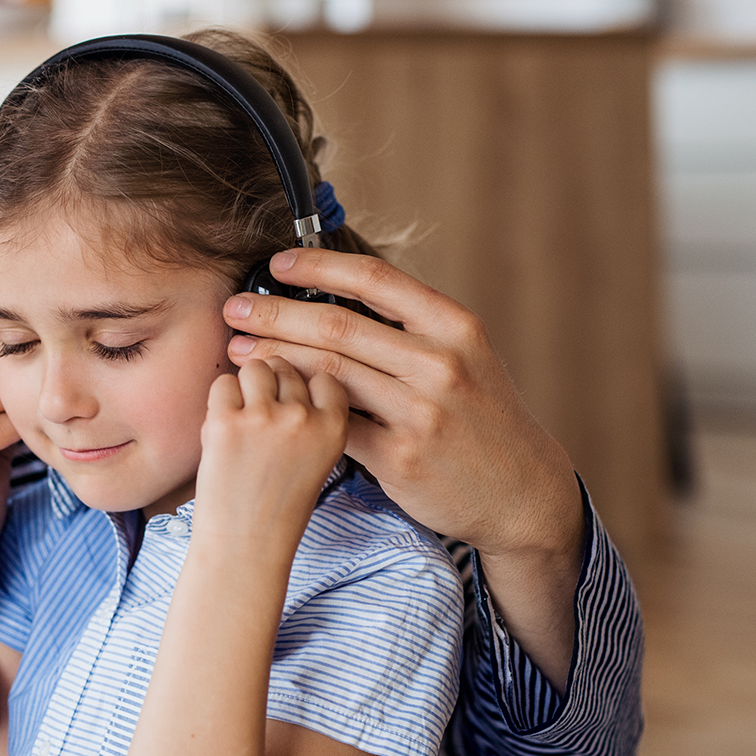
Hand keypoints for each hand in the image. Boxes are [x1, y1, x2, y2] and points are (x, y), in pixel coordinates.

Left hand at [193, 357, 348, 561]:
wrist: (246, 545)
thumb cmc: (279, 504)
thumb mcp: (318, 459)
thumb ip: (312, 417)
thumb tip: (287, 371)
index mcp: (334, 428)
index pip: (324, 374)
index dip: (305, 386)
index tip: (293, 406)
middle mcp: (303, 418)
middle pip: (286, 367)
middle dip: (272, 386)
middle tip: (261, 421)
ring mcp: (264, 418)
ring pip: (255, 368)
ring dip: (245, 387)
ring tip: (242, 421)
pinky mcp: (225, 423)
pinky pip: (222, 384)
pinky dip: (220, 402)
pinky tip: (224, 430)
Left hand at [222, 249, 584, 686]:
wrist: (522, 492)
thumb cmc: (481, 416)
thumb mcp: (464, 356)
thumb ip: (408, 326)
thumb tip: (334, 291)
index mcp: (454, 327)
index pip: (374, 280)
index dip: (317, 267)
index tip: (275, 264)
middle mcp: (440, 364)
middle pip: (337, 326)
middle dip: (274, 313)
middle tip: (233, 308)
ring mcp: (421, 412)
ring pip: (328, 374)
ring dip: (273, 358)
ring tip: (238, 350)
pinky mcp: (402, 458)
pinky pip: (333, 427)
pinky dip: (295, 409)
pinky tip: (268, 402)